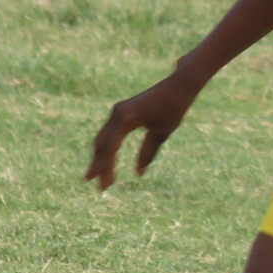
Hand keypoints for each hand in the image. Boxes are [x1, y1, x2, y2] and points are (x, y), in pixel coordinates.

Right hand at [86, 72, 203, 190]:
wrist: (179, 85)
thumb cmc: (173, 107)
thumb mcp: (162, 133)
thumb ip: (148, 153)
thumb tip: (138, 173)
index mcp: (124, 118)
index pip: (110, 148)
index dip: (106, 168)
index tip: (107, 185)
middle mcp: (117, 114)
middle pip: (102, 144)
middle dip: (99, 166)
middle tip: (99, 187)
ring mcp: (118, 113)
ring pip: (103, 139)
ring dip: (100, 158)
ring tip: (93, 177)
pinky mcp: (122, 113)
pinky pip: (110, 134)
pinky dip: (107, 148)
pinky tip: (107, 160)